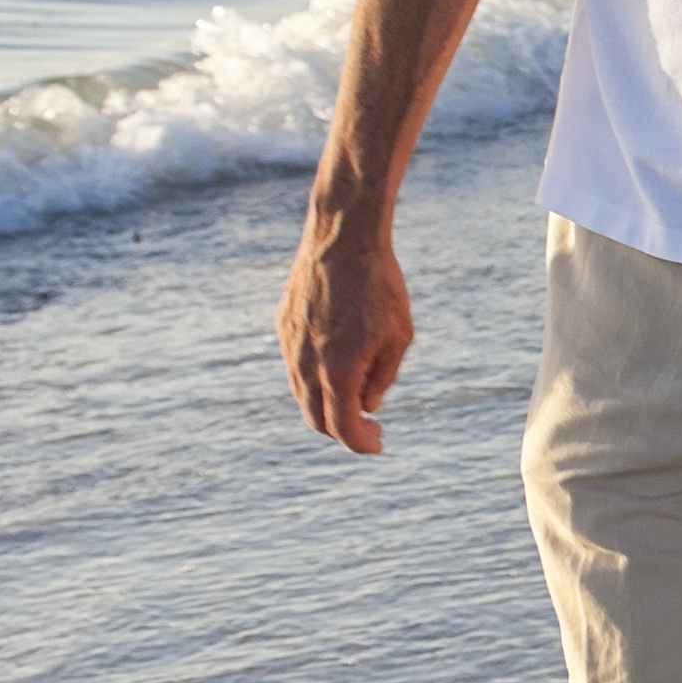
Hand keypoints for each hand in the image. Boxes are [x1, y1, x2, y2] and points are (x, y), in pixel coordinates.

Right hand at [282, 222, 414, 453]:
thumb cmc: (380, 285)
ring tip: (355, 396)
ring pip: (301, 394)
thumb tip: (366, 406)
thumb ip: (382, 377)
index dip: (361, 445)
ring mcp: (290, 344)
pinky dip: (313, 378)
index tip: (378, 444)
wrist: (343, 238)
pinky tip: (337, 364)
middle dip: (342, 431)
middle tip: (370, 427)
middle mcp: (307, 363)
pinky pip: (294, 365)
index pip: (342, 428)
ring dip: (325, 406)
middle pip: (315, 419)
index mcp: (338, 370)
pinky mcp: (283, 325)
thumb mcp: (398, 336)